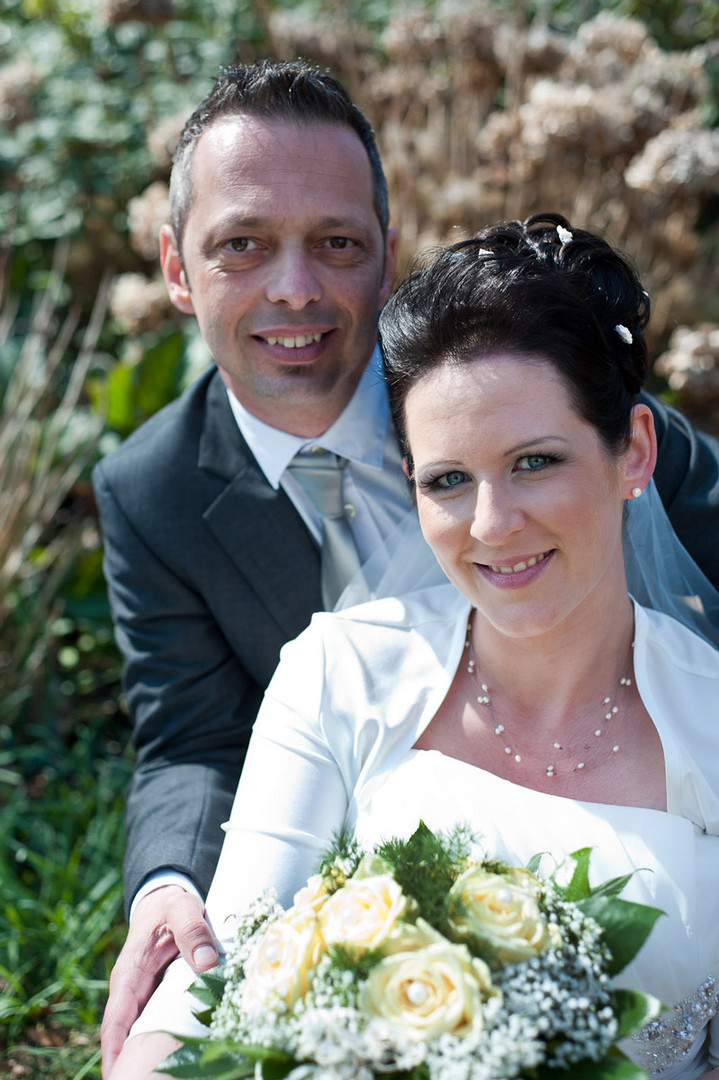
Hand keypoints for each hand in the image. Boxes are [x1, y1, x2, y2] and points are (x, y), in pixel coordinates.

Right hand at [101, 886, 218, 1078]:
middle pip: (127, 1036)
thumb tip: (206, 962)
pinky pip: (161, 1024)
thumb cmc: (172, 905)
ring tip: (166, 1077)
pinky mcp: (160, 999)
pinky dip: (168, 1041)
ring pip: (144, 1033)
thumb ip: (192, 930)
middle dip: (133, 1063)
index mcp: (129, 974)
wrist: (169, 901)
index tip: (118, 1078)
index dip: (115, 1051)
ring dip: (151, 1056)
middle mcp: (132, 992)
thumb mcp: (182, 908)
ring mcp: (145, 997)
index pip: (115, 1021)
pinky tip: (185, 1057)